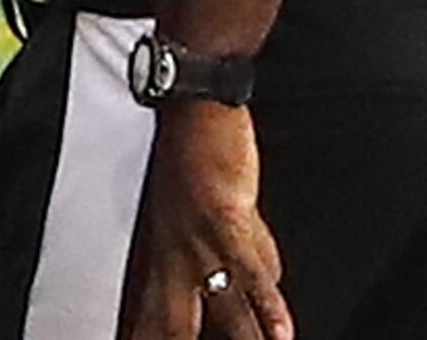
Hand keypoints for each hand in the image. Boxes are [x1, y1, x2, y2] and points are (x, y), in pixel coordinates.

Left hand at [121, 102, 290, 339]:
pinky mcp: (226, 223)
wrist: (190, 110)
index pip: (152, 314)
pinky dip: (268, 308)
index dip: (145, 336)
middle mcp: (174, 255)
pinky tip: (281, 336)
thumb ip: (244, 263)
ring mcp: (198, 242)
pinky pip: (250, 275)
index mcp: (163, 255)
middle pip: (172, 322)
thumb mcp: (217, 222)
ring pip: (219, 312)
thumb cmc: (199, 159)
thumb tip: (268, 298)